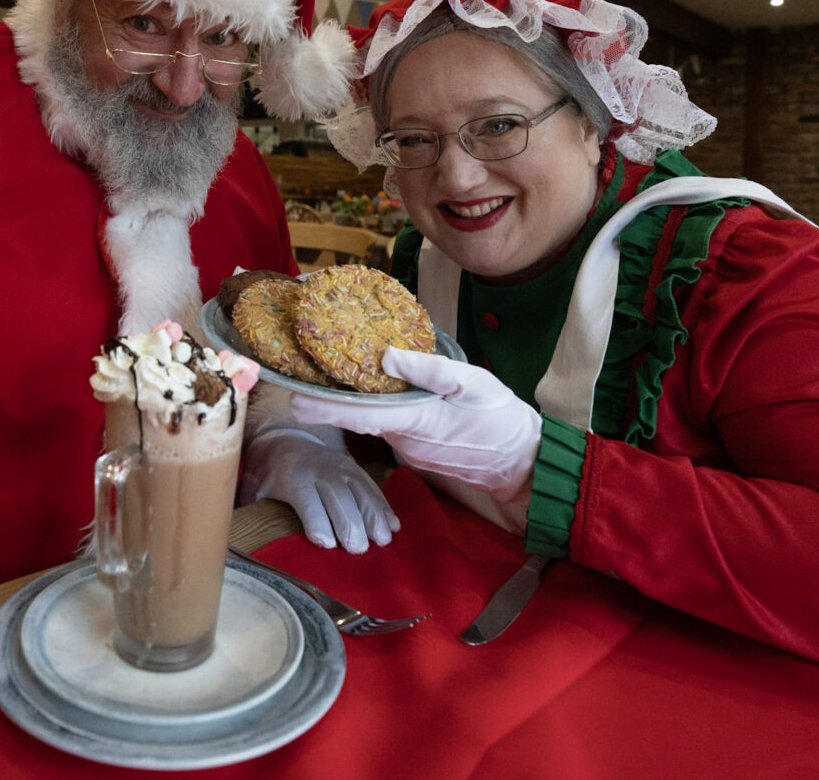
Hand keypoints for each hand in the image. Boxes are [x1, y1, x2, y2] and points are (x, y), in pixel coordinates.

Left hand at [238, 429, 398, 552]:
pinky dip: (383, 506)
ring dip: (373, 515)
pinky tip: (393, 526)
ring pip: (360, 490)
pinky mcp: (355, 469)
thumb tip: (231, 538)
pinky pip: (372, 487)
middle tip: (359, 549)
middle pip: (338, 496)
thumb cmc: (266, 473)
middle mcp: (319, 469)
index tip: (325, 542)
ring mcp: (340, 467)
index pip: (305, 498)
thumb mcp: (251, 487)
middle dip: (350, 522)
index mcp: (292, 476)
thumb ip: (249, 507)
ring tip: (383, 539)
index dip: (315, 519)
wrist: (284, 439)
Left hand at [289, 347, 542, 501]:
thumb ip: (430, 369)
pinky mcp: (419, 451)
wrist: (524, 462)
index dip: (325, 407)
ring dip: (360, 402)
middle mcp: (405, 440)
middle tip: (306, 378)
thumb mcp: (473, 383)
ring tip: (342, 373)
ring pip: (376, 421)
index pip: (359, 415)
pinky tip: (383, 390)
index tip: (295, 400)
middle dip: (334, 399)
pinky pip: (393, 427)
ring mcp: (411, 450)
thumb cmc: (501, 418)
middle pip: (361, 416)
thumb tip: (387, 356)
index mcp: (415, 421)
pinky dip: (382, 410)